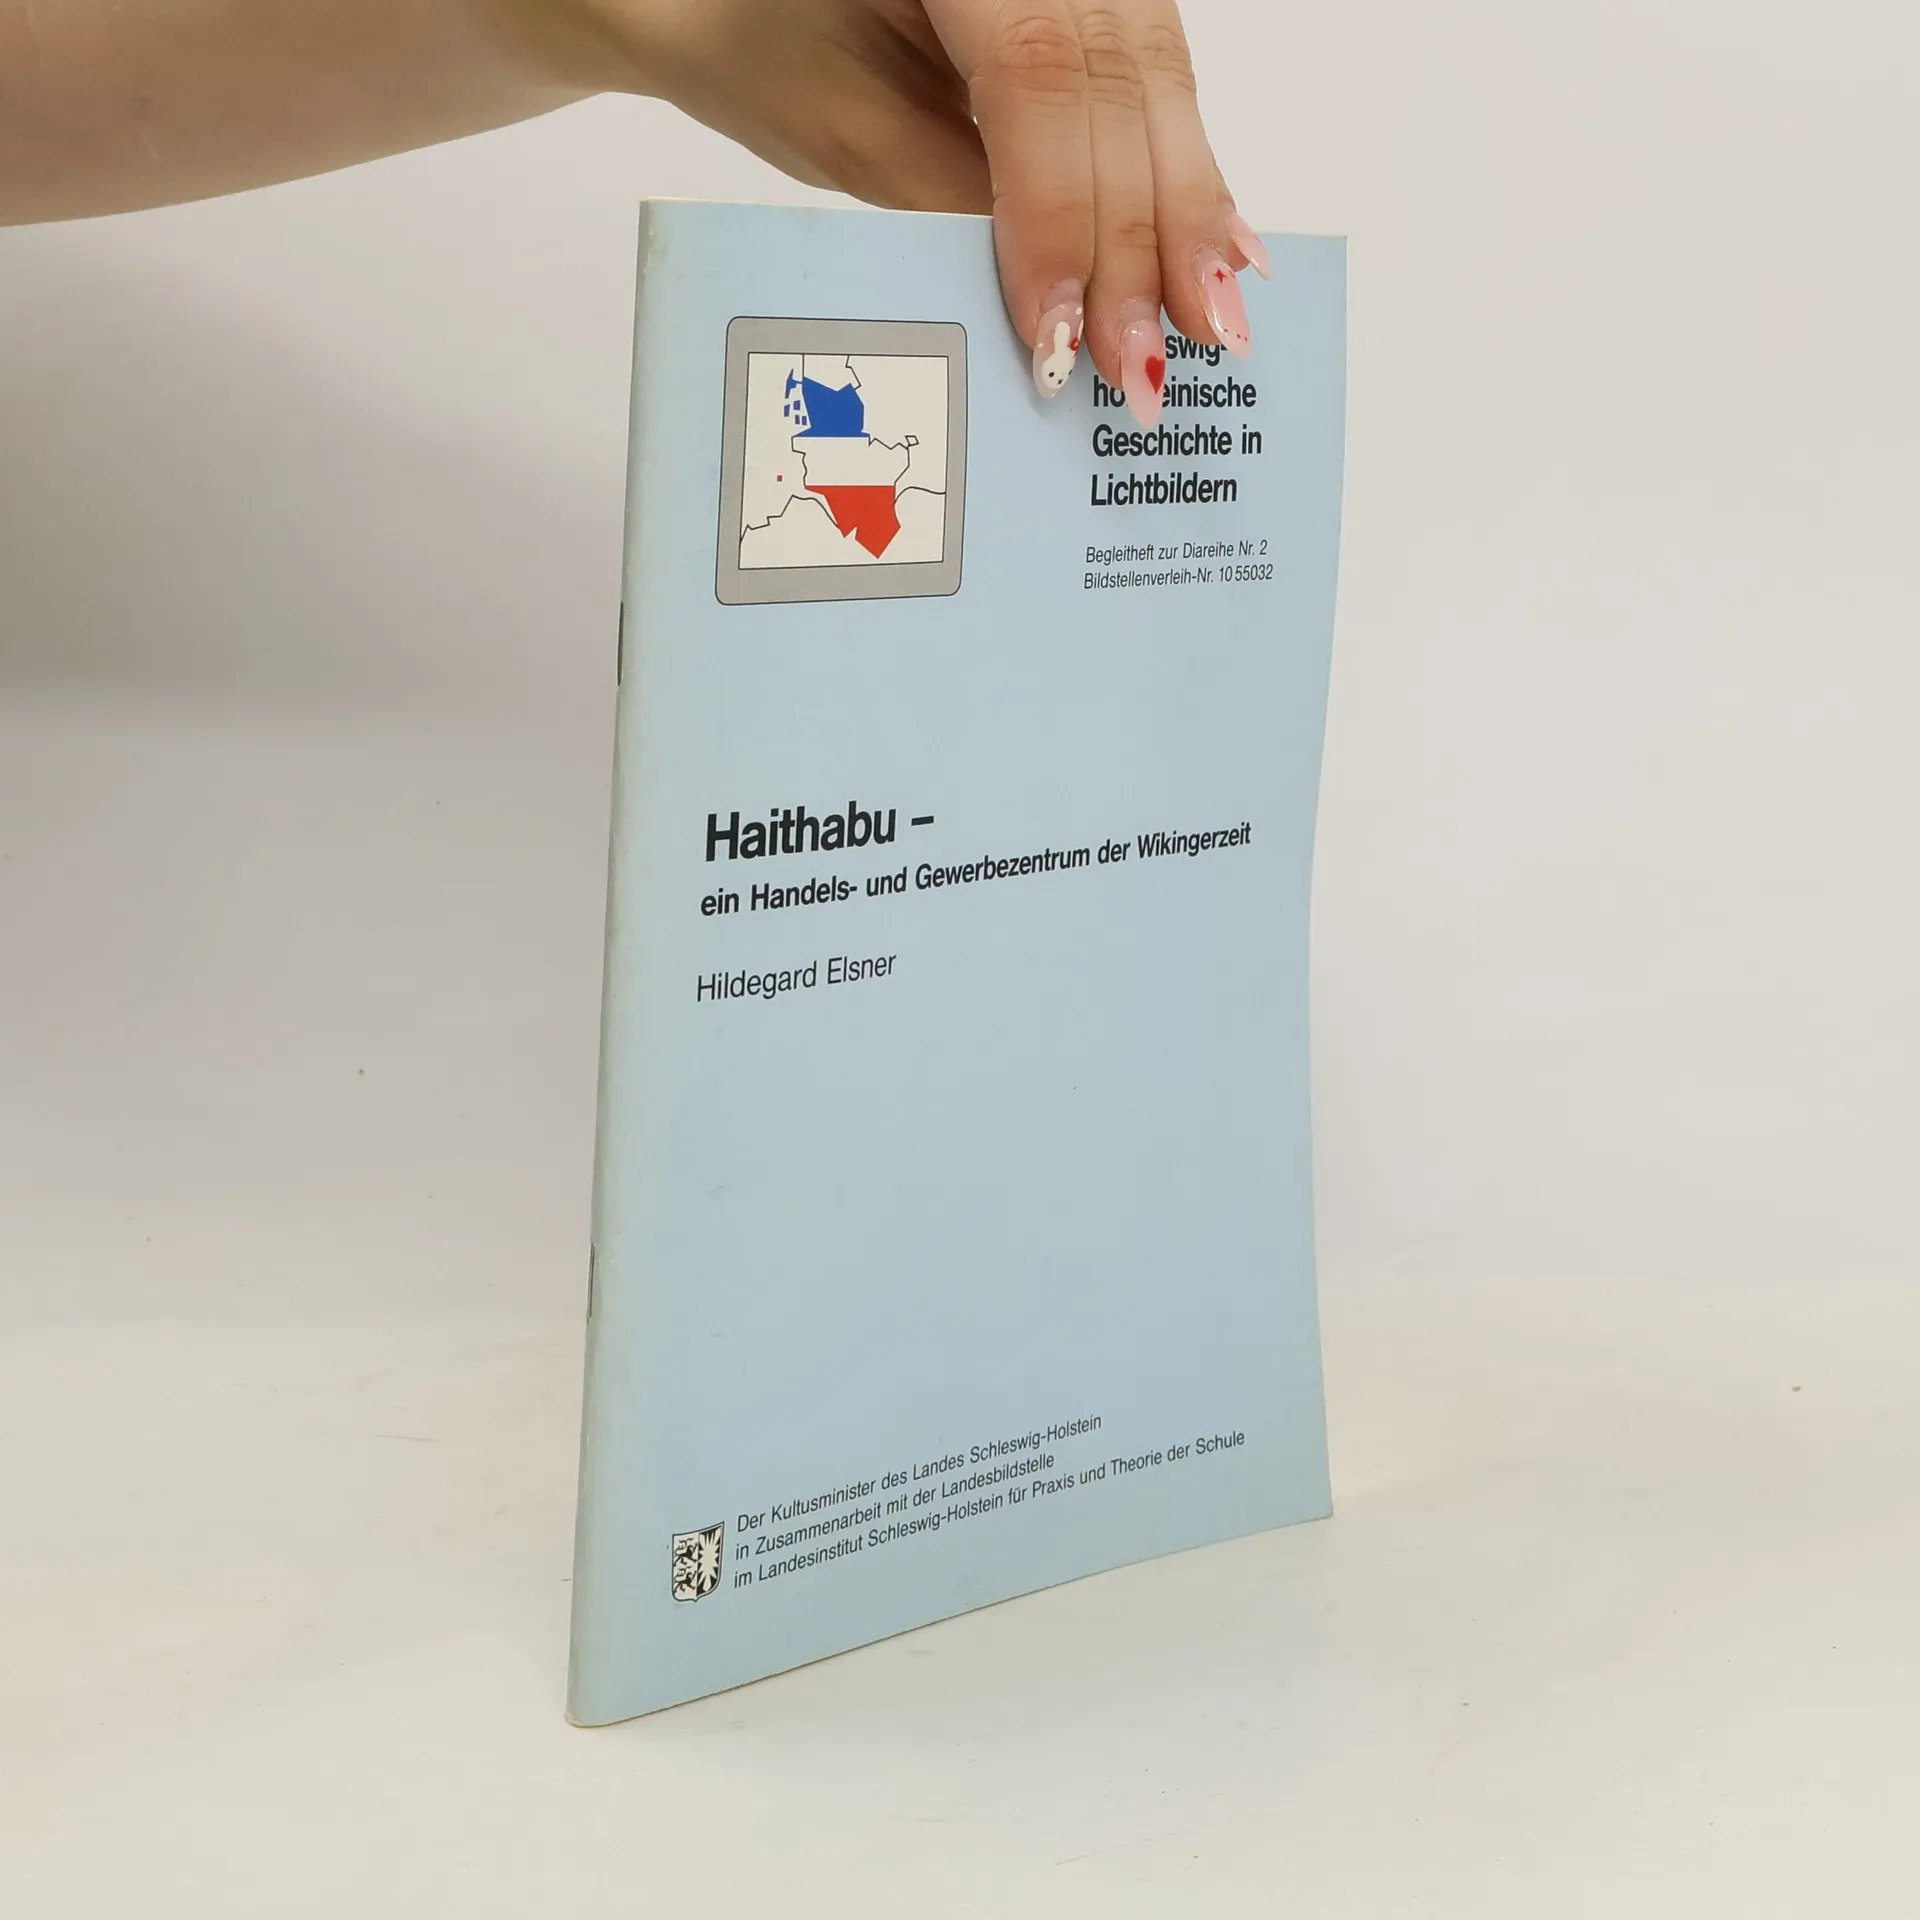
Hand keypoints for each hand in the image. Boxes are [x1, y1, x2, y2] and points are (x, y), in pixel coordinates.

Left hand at [578, 0, 1271, 421]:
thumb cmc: (754, 35)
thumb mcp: (840, 124)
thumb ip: (951, 199)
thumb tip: (1060, 302)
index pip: (1042, 76)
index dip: (1065, 217)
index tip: (1065, 337)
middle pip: (1123, 80)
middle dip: (1145, 235)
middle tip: (1150, 363)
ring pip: (1159, 77)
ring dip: (1186, 210)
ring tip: (1209, 324)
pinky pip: (1155, 74)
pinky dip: (1183, 168)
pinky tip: (1220, 245)